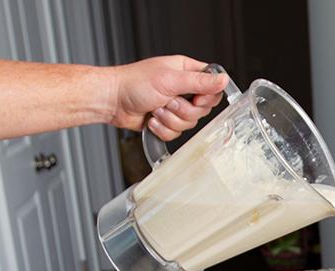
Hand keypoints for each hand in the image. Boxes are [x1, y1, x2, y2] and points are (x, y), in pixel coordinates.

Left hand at [108, 55, 227, 140]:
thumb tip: (222, 80)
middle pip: (202, 110)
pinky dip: (162, 128)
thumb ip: (200, 82)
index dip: (207, 97)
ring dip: (169, 119)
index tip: (195, 98)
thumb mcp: (171, 80)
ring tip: (156, 108)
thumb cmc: (134, 83)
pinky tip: (151, 118)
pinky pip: (176, 134)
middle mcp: (182, 89)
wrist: (112, 100)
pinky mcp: (167, 121)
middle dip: (183, 110)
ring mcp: (175, 106)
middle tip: (168, 101)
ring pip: (189, 124)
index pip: (212, 87)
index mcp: (186, 72)